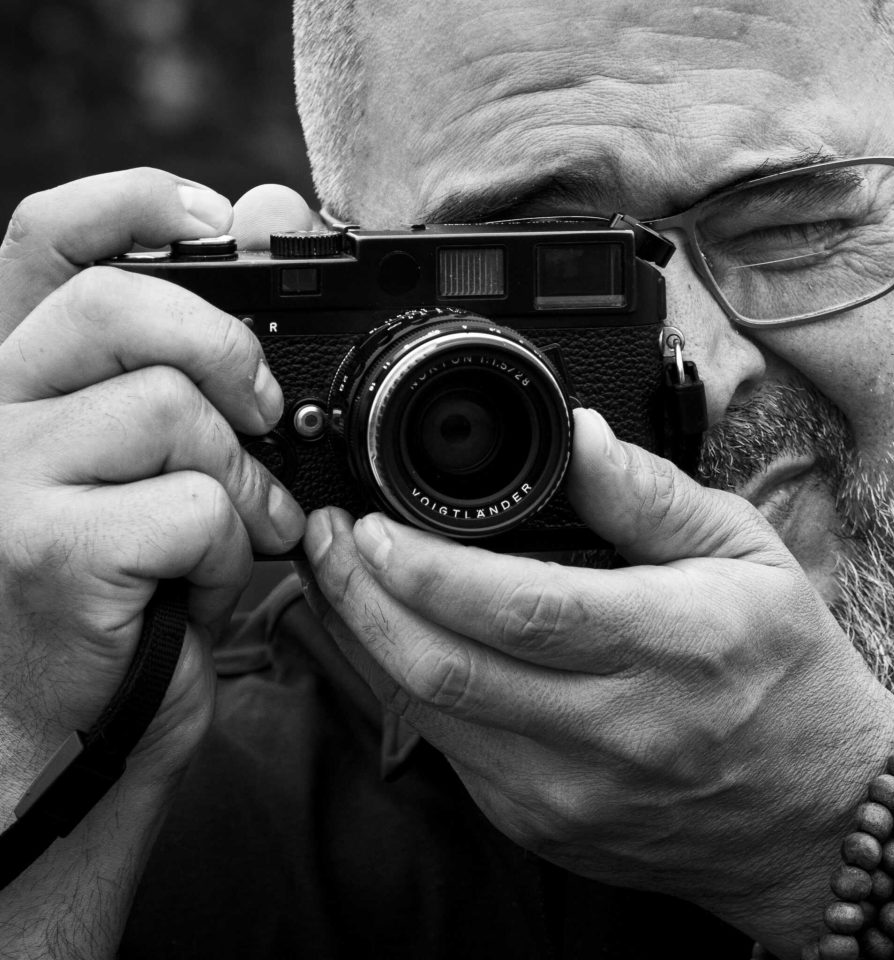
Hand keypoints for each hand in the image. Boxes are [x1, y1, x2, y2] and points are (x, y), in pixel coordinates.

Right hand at [0, 171, 311, 803]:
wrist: (70, 730)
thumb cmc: (127, 590)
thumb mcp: (164, 462)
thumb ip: (203, 353)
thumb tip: (270, 206)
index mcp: (20, 381)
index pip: (48, 239)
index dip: (135, 200)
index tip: (221, 218)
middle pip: (120, 305)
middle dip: (225, 349)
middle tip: (263, 411)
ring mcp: (3, 478)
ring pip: (170, 408)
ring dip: (238, 477)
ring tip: (235, 531)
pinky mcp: (44, 548)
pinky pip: (193, 504)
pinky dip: (230, 548)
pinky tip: (202, 584)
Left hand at [304, 405, 893, 949]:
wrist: (818, 817)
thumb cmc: (790, 676)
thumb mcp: (749, 557)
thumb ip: (653, 498)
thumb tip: (580, 437)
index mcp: (671, 647)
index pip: (523, 608)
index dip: (428, 568)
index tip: (372, 523)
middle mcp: (614, 731)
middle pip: (447, 670)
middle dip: (361, 600)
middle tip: (327, 541)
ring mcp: (571, 793)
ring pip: (431, 717)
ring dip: (367, 643)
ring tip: (342, 579)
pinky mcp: (546, 828)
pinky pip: (451, 755)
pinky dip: (410, 692)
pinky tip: (398, 642)